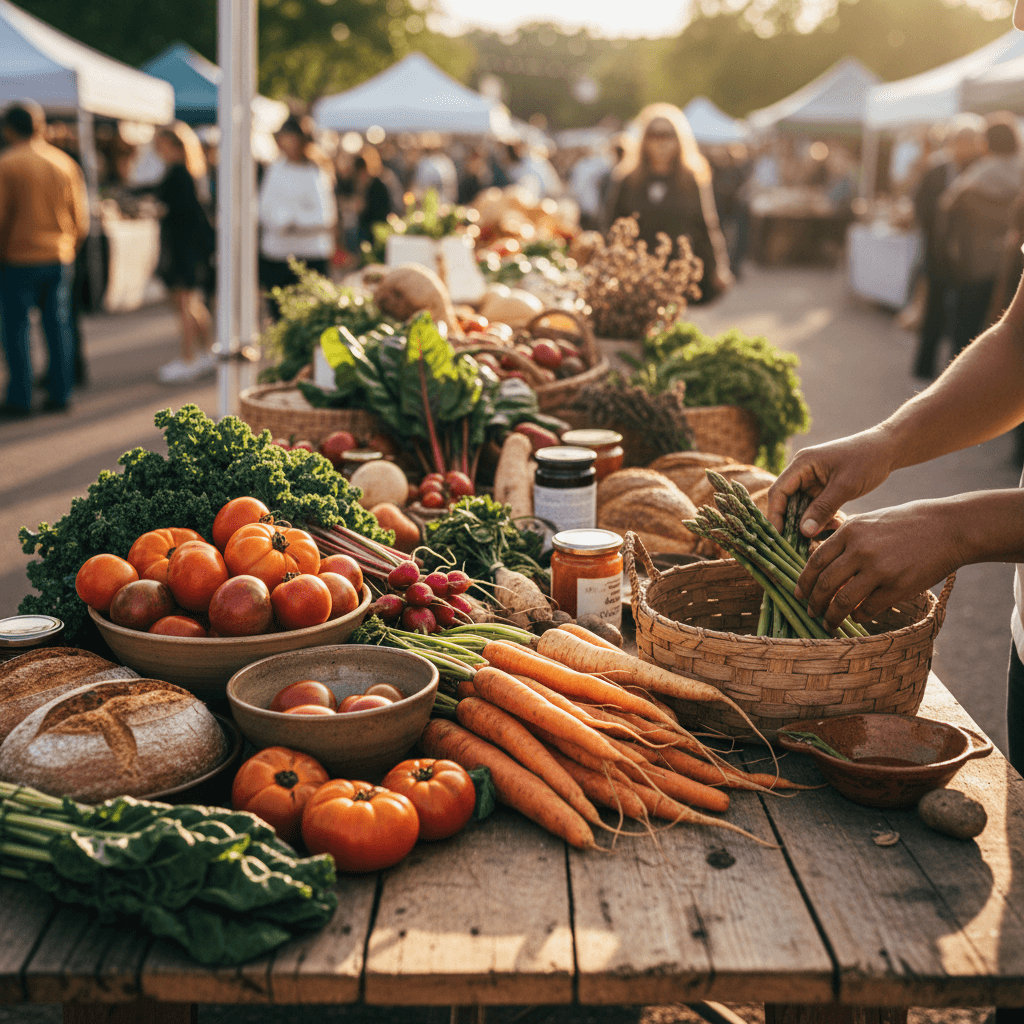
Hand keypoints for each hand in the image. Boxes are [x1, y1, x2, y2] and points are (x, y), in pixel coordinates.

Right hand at [766, 428, 894, 535]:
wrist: (888, 449)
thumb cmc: (866, 460)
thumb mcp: (844, 486)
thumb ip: (822, 509)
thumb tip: (803, 532)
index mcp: (801, 464)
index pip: (778, 492)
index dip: (775, 516)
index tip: (780, 538)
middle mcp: (802, 473)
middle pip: (787, 503)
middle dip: (795, 523)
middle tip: (803, 543)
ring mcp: (812, 481)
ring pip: (802, 509)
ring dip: (813, 523)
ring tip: (832, 528)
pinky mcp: (822, 489)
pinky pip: (815, 509)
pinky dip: (823, 519)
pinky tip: (838, 523)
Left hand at [793, 499, 962, 631]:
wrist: (948, 528)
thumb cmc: (906, 524)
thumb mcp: (869, 522)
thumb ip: (845, 542)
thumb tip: (821, 567)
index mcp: (849, 532)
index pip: (815, 562)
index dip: (804, 582)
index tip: (799, 595)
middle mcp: (860, 550)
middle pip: (825, 584)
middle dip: (814, 603)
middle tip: (811, 613)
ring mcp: (879, 569)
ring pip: (842, 601)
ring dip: (832, 616)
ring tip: (829, 623)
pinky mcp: (897, 586)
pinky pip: (867, 609)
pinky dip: (858, 617)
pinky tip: (857, 617)